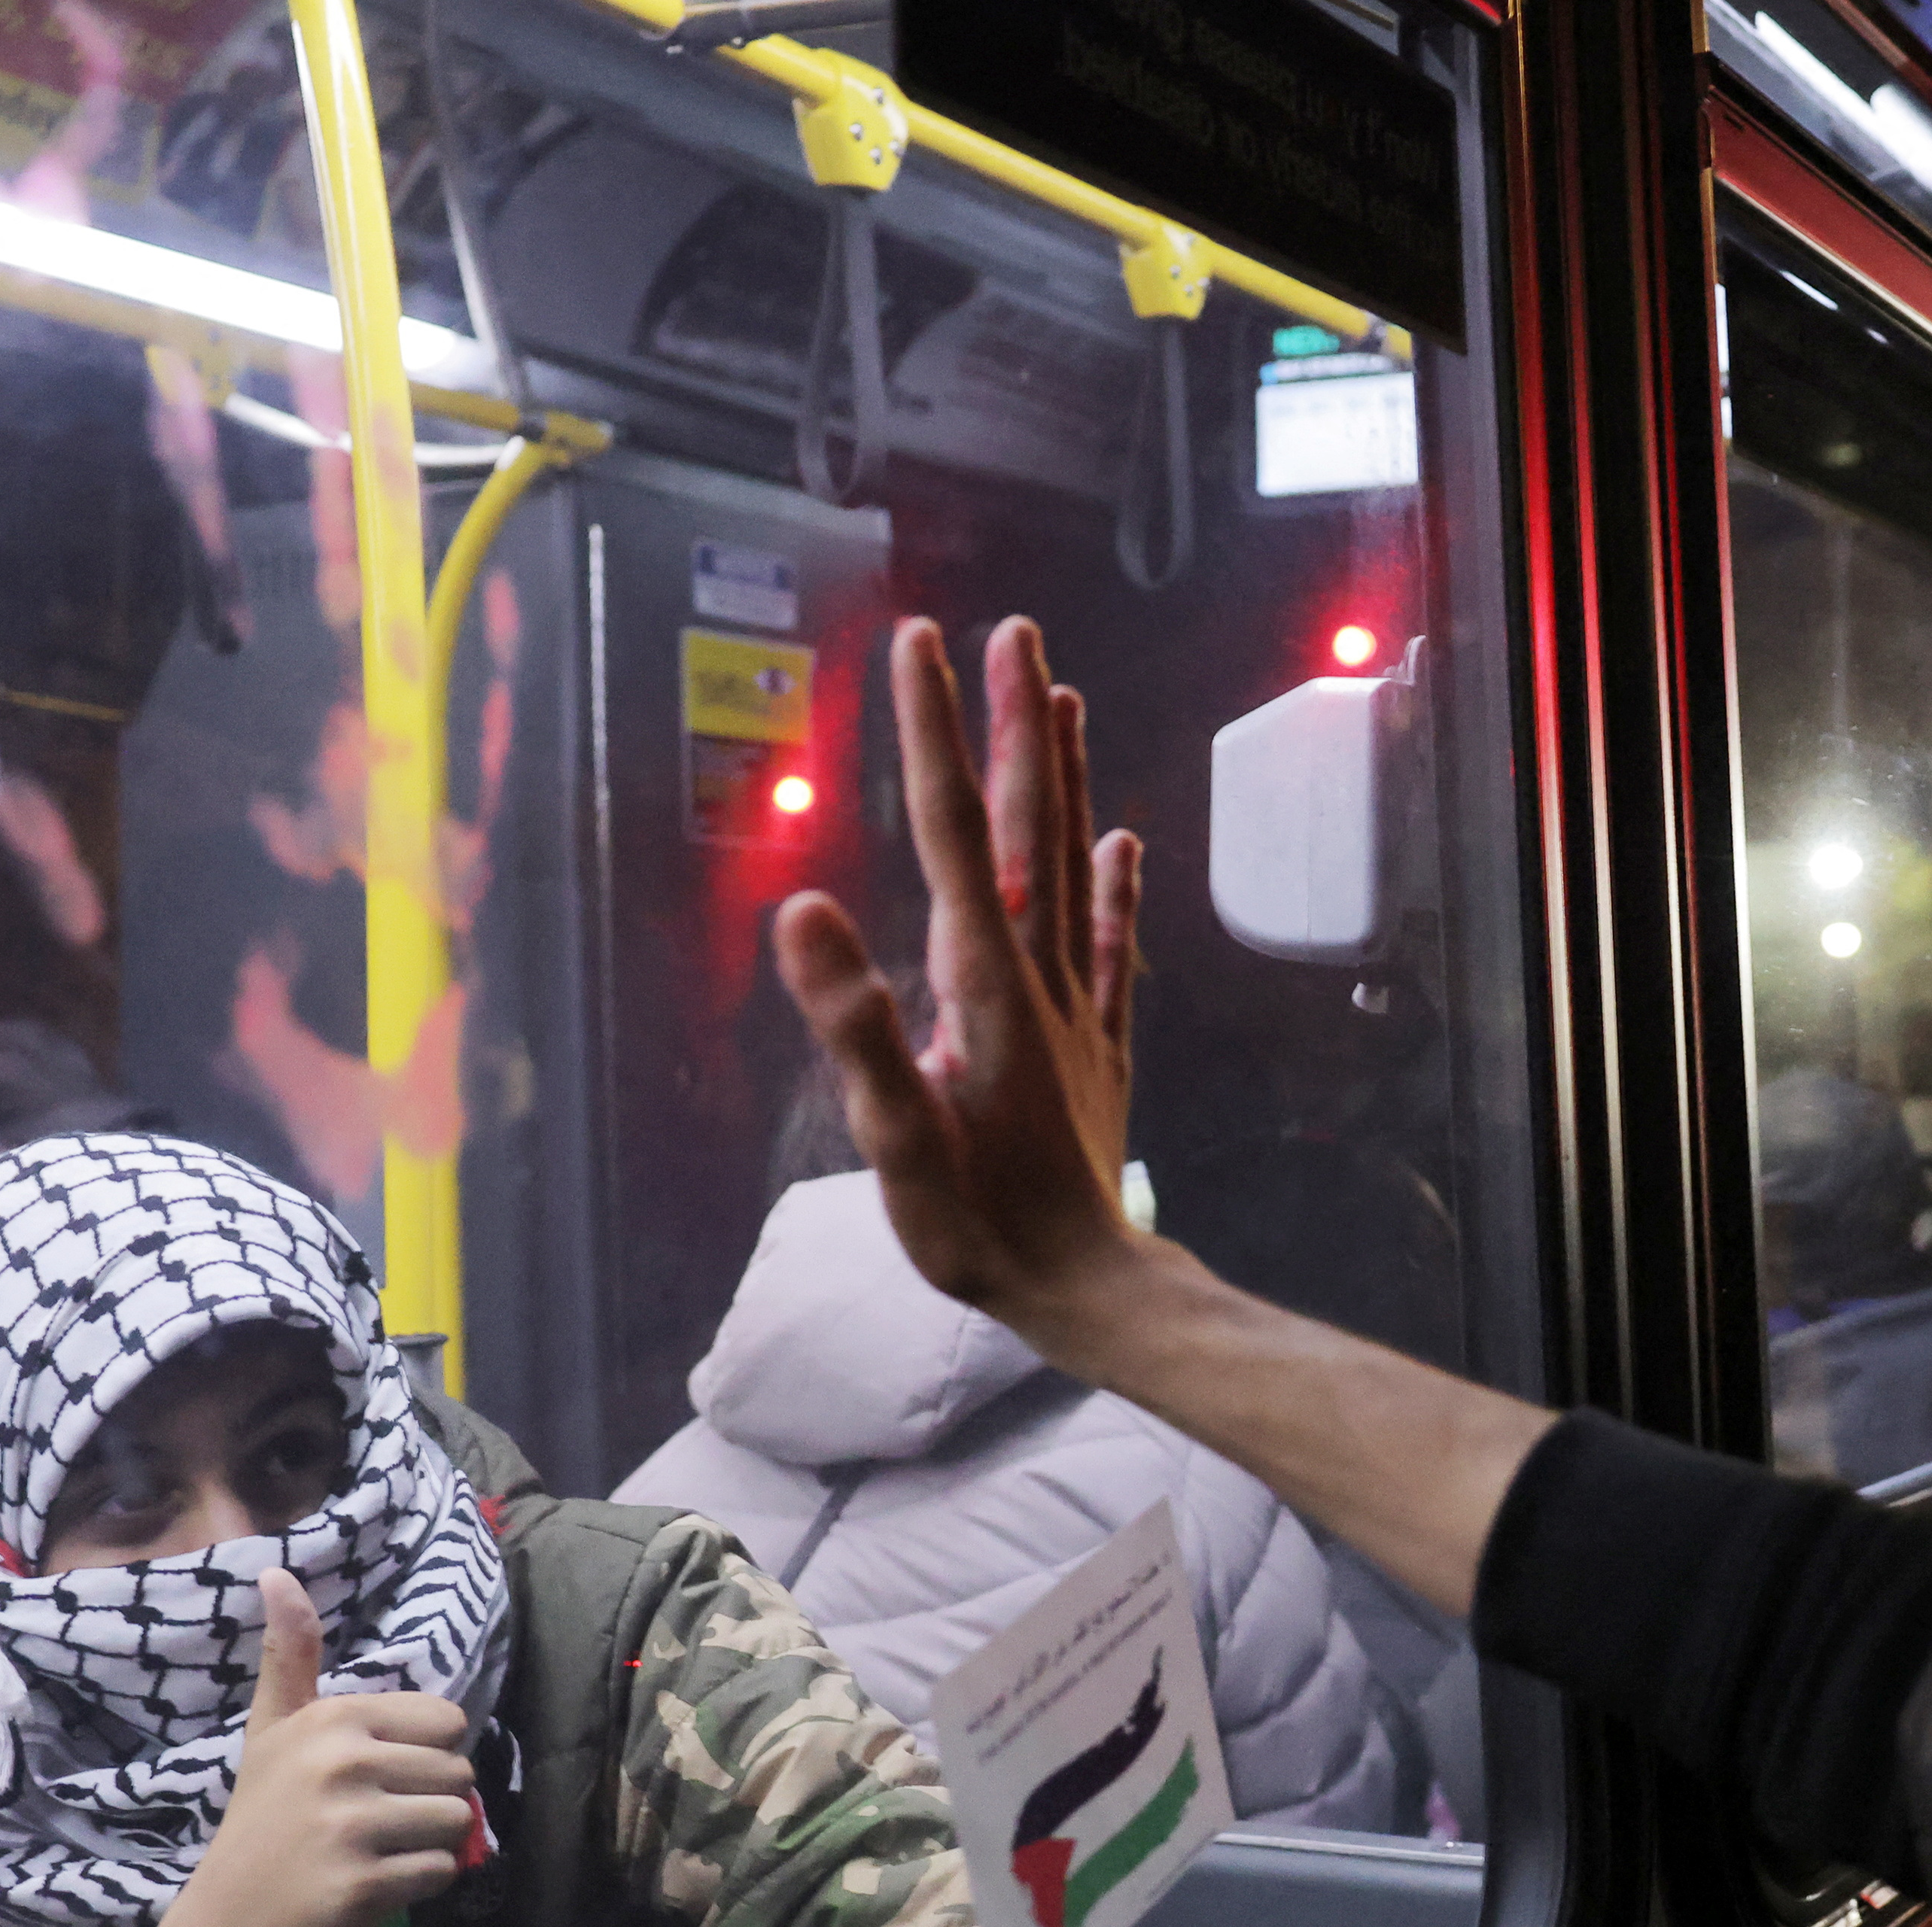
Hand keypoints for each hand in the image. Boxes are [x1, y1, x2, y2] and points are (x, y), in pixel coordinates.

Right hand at [119, 1571, 473, 1926]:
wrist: (229, 1924)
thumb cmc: (261, 1822)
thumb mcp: (271, 1731)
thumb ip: (290, 1656)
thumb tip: (277, 1573)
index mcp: (333, 1718)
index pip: (448, 1720)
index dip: (422, 1754)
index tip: (371, 1779)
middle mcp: (344, 1763)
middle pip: (460, 1772)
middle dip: (427, 1801)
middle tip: (369, 1824)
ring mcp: (355, 1825)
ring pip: (459, 1820)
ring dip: (428, 1844)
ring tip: (373, 1853)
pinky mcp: (367, 1884)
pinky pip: (444, 1870)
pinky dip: (420, 1884)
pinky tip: (372, 1887)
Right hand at [775, 616, 1148, 1359]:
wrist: (1089, 1290)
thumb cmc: (981, 1228)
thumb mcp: (895, 1137)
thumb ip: (853, 1024)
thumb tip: (806, 911)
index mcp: (981, 983)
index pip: (946, 830)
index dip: (933, 732)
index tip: (921, 646)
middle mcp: (1037, 975)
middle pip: (1022, 825)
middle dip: (1013, 724)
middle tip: (1013, 631)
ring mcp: (1077, 1006)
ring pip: (1073, 864)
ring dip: (1064, 778)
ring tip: (1066, 696)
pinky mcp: (1100, 1046)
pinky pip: (1113, 944)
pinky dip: (1119, 887)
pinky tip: (1125, 844)